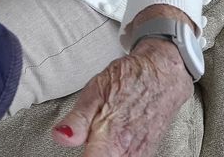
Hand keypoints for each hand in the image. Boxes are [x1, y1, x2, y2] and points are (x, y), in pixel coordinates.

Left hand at [50, 32, 192, 154]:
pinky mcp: (146, 153)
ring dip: (104, 151)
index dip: (82, 154)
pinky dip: (115, 151)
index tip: (77, 142)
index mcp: (110, 139)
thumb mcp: (95, 91)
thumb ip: (77, 120)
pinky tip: (112, 138)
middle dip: (91, 151)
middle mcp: (127, 152)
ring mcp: (139, 154)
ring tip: (99, 134)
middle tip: (87, 136)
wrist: (163, 75)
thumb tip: (60, 137)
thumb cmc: (129, 79)